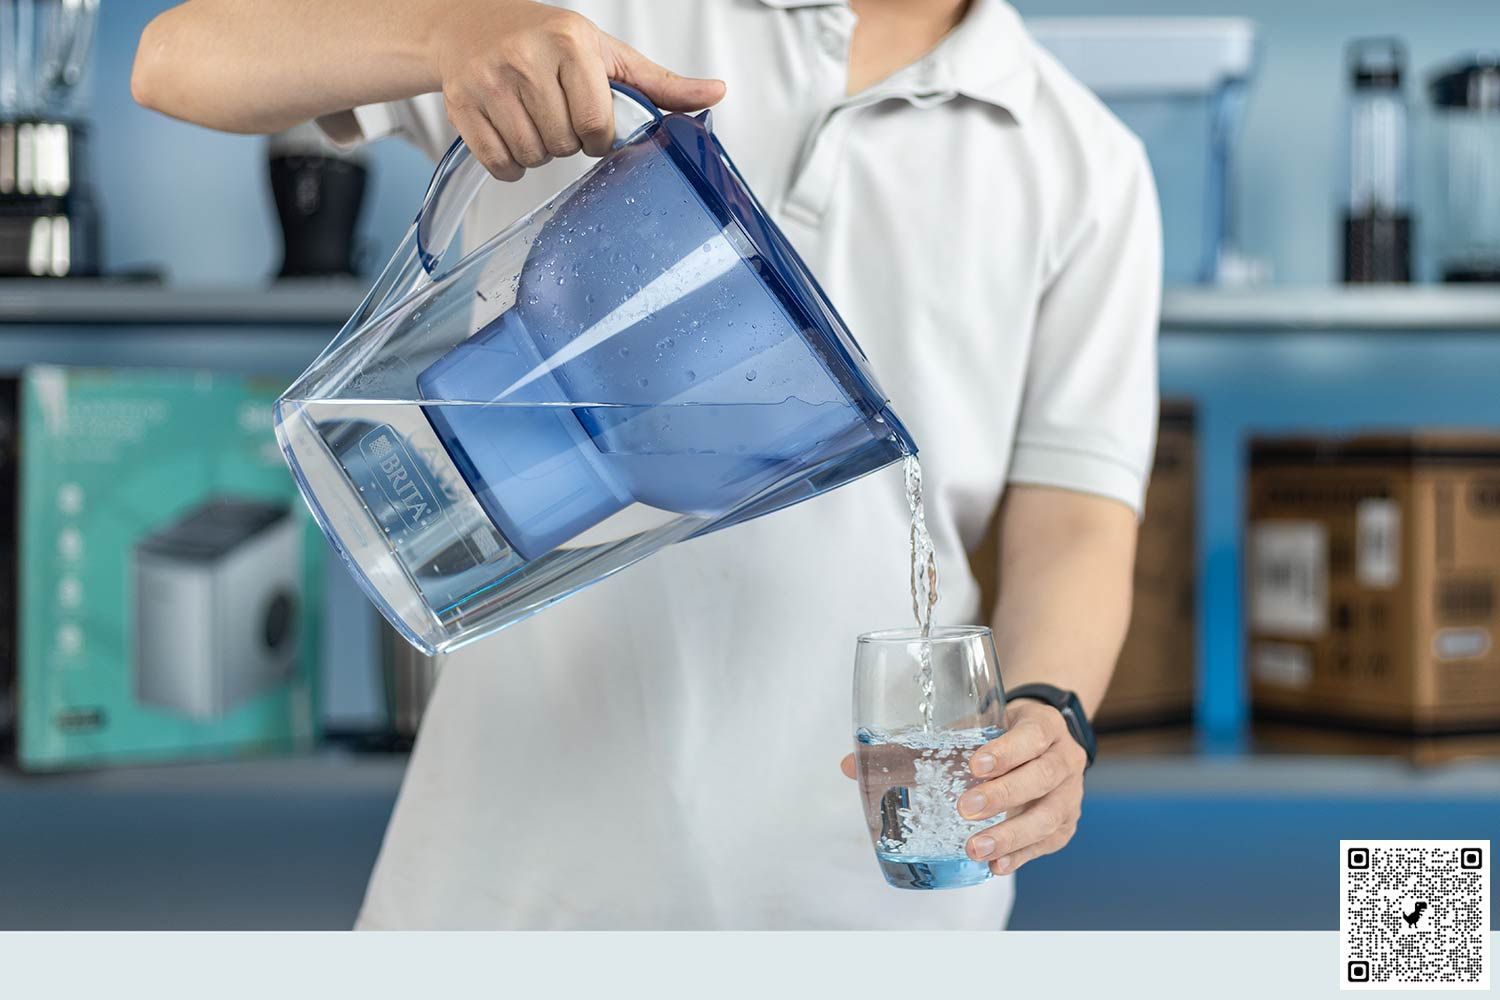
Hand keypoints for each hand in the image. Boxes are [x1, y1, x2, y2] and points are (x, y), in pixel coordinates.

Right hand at [430, 1, 725, 178]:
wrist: (471, 25)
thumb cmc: (546, 40)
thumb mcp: (606, 54)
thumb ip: (660, 83)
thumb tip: (716, 92)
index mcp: (569, 42)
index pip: (596, 123)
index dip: (598, 135)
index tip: (590, 121)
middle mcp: (525, 57)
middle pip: (564, 144)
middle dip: (567, 140)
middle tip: (557, 115)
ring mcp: (489, 82)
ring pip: (532, 156)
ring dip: (539, 152)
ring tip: (534, 121)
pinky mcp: (462, 106)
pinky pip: (500, 164)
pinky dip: (509, 163)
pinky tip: (510, 134)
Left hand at [839, 699, 1086, 875]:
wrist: (1041, 742)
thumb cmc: (997, 733)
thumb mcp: (969, 725)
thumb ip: (917, 742)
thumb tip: (851, 765)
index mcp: (1042, 726)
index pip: (1031, 736)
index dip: (1007, 750)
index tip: (974, 763)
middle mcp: (1064, 759)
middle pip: (1042, 777)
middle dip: (1004, 795)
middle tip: (965, 809)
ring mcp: (1070, 794)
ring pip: (1049, 816)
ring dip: (1012, 835)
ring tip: (976, 849)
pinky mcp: (1065, 825)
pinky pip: (1048, 843)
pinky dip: (1022, 856)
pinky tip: (996, 866)